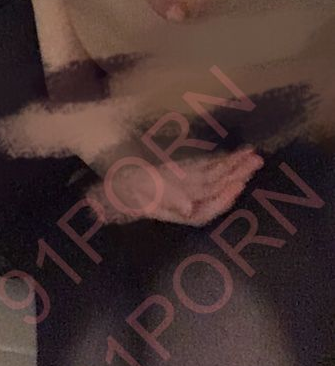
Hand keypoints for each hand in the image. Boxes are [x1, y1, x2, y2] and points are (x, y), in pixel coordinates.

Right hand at [87, 147, 263, 225]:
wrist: (110, 178)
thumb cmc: (122, 188)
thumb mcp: (134, 193)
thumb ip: (159, 199)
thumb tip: (187, 207)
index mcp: (174, 208)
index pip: (205, 208)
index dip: (223, 198)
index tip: (239, 184)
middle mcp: (183, 199)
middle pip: (213, 190)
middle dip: (236, 177)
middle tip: (256, 160)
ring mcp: (184, 186)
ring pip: (213, 180)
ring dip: (233, 169)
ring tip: (253, 156)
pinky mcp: (183, 173)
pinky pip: (205, 170)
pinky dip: (220, 163)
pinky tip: (233, 156)